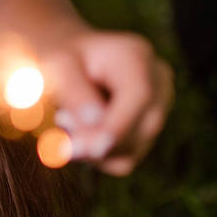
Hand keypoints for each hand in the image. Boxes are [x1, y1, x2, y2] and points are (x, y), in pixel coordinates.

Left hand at [43, 29, 173, 175]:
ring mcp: (158, 108)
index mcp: (136, 56)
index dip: (118, 125)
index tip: (90, 149)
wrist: (70, 62)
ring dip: (92, 148)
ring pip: (131, 150)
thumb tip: (94, 122)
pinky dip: (97, 156)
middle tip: (59, 147)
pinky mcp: (148, 132)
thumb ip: (74, 92)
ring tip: (64, 121)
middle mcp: (157, 82)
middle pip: (142, 127)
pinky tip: (79, 132)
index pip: (139, 96)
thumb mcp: (57, 66)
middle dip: (99, 143)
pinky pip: (124, 161)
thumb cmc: (61, 60)